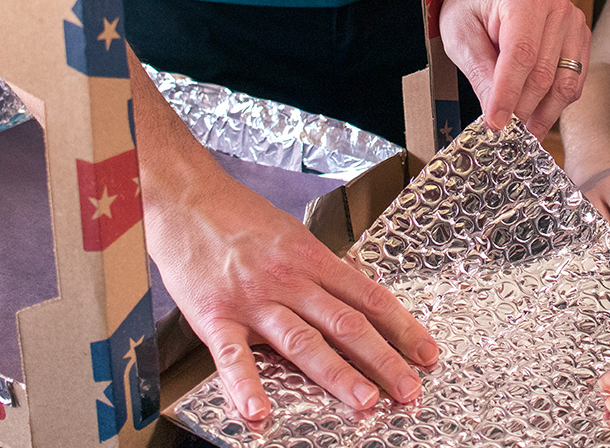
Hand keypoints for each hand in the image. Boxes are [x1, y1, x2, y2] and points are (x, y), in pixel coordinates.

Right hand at [145, 168, 437, 420]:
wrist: (184, 197)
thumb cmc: (236, 215)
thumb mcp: (292, 234)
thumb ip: (322, 266)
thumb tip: (357, 285)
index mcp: (313, 259)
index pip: (369, 297)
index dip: (402, 327)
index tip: (426, 353)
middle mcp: (290, 279)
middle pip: (346, 323)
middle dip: (383, 359)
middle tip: (409, 389)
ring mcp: (254, 299)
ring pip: (303, 341)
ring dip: (336, 374)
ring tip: (363, 401)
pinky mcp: (214, 314)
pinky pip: (232, 356)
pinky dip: (246, 386)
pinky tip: (259, 413)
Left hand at [439, 0, 590, 139]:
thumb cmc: (474, 4)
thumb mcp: (460, 34)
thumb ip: (479, 72)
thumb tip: (495, 112)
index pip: (520, 56)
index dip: (508, 96)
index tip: (497, 124)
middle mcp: (556, 8)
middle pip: (543, 74)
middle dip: (522, 110)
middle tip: (504, 133)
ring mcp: (573, 23)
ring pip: (564, 84)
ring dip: (542, 113)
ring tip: (521, 130)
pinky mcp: (580, 39)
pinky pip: (574, 82)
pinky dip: (555, 104)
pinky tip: (536, 113)